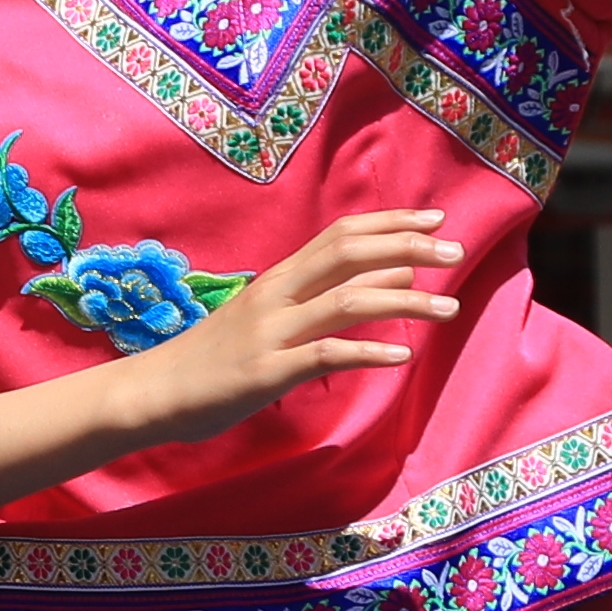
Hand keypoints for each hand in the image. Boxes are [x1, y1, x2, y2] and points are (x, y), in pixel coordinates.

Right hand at [134, 208, 454, 447]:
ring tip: (449, 309)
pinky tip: (402, 355)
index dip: (391, 222)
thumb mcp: (266, 317)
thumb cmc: (213, 357)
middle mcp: (278, 294)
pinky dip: (368, 351)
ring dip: (405, 301)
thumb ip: (317, 298)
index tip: (435, 219)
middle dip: (409, 247)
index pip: (341, 234)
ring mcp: (273, 331)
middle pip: (349, 254)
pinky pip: (326, 354)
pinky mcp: (269, 371)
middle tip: (456, 251)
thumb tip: (384, 281)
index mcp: (279, 278)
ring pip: (347, 300)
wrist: (155, 391)